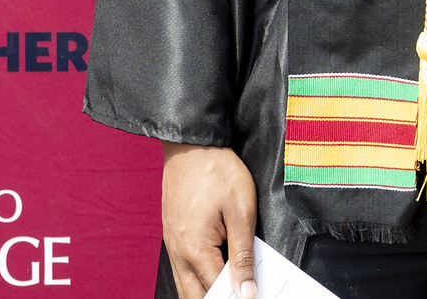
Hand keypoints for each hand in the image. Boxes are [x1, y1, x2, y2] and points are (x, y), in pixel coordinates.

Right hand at [161, 143, 255, 298]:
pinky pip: (182, 269)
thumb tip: (246, 291)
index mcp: (195, 251)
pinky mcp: (172, 235)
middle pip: (197, 297)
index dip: (240, 295)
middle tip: (242, 291)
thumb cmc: (216, 170)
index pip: (218, 293)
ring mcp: (172, 245)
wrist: (190, 142)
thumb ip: (243, 255)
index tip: (254, 293)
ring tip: (231, 285)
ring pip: (186, 286)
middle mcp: (178, 253)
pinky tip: (216, 270)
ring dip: (207, 292)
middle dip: (219, 298)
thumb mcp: (241, 211)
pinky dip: (198, 278)